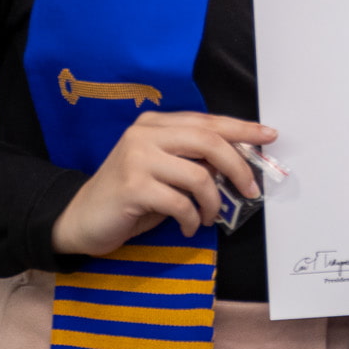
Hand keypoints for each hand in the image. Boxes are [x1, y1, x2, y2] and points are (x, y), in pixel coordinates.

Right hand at [51, 111, 274, 255]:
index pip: (208, 121)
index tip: (269, 135)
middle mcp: (145, 133)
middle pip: (208, 141)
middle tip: (251, 190)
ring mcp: (137, 158)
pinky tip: (187, 227)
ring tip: (208, 217)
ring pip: (198, 175)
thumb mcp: (163, 172)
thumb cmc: (128, 198)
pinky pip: (180, 203)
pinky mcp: (133, 186)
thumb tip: (236, 164)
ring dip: (213, 203)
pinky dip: (191, 219)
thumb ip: (192, 161)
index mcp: (155, 123)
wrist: (80, 219)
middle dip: (238, 166)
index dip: (241, 128)